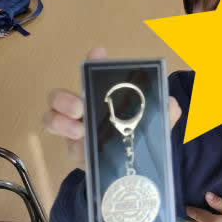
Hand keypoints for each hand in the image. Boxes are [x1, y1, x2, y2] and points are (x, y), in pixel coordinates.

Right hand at [43, 47, 181, 167]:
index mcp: (105, 96)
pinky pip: (63, 145)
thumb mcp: (156, 122)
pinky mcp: (74, 150)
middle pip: (60, 96)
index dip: (94, 61)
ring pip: (51, 118)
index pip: (95, 73)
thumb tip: (170, 103)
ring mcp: (75, 129)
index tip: (98, 53)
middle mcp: (85, 108)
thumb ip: (166, 111)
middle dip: (64, 98)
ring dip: (59, 121)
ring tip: (78, 131)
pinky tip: (83, 147)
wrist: (132, 168)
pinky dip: (72, 145)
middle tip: (79, 108)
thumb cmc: (139, 135)